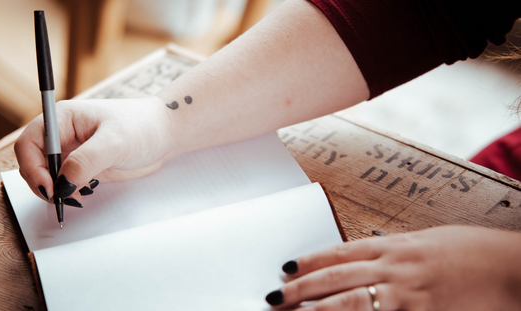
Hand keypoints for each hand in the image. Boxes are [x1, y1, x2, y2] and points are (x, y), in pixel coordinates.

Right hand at [15, 96, 175, 203]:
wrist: (165, 134)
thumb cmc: (143, 126)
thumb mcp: (115, 142)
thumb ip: (87, 161)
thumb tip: (62, 183)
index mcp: (63, 118)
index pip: (30, 142)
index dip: (32, 165)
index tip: (49, 185)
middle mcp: (63, 135)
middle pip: (33, 162)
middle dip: (42, 182)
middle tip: (61, 198)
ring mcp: (73, 152)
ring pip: (47, 176)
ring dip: (54, 191)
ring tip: (75, 197)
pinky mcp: (84, 168)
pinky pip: (64, 184)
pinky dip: (66, 194)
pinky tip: (82, 196)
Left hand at [266, 226, 520, 309]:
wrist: (512, 267)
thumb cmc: (469, 251)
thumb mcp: (426, 241)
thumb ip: (391, 250)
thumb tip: (360, 258)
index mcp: (395, 246)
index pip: (340, 252)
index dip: (310, 261)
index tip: (286, 268)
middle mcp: (396, 268)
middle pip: (337, 279)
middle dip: (301, 290)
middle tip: (273, 297)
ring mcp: (408, 294)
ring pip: (351, 303)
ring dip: (317, 310)